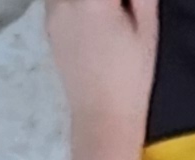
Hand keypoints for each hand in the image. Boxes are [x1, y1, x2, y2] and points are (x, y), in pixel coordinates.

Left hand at [48, 0, 157, 145]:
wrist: (102, 114)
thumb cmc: (132, 76)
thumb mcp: (147, 30)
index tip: (129, 4)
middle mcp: (67, 0)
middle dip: (109, 1)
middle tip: (121, 10)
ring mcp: (52, 11)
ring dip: (91, 2)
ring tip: (107, 15)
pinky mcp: (48, 23)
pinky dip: (74, 3)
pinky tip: (91, 18)